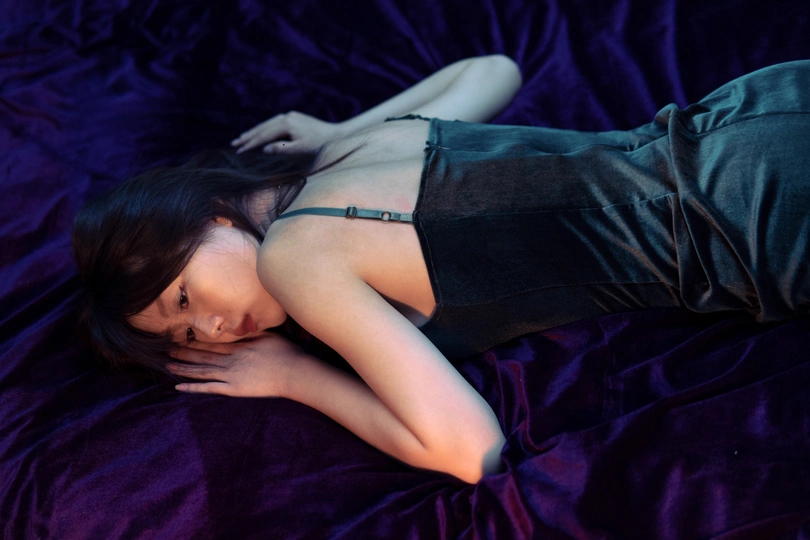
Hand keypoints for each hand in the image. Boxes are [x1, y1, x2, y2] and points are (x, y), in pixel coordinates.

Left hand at [167, 332, 311, 397]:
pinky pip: (209, 388)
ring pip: (200, 371)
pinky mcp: (233, 389)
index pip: (210, 344)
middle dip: (183, 352)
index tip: (180, 338)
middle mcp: (229, 360)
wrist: (293, 372)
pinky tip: (179, 387)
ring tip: (167, 365)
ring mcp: (229, 375)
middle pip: (201, 356)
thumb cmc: (284, 353)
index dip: (194, 341)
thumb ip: (250, 332)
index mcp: (237, 347)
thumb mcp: (267, 335)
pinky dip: (193, 388)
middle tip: (166, 350)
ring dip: (183, 368)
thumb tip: (238, 326)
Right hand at [230, 111, 343, 153]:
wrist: (337, 135)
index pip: (264, 136)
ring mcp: (290, 115)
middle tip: (233, 144)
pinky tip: (259, 133)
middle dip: (248, 136)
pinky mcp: (294, 117)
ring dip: (254, 131)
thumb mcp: (301, 150)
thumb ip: (281, 149)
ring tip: (242, 138)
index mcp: (287, 124)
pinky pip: (274, 123)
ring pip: (267, 124)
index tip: (239, 151)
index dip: (250, 144)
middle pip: (263, 127)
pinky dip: (264, 128)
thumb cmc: (320, 146)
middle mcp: (287, 116)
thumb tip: (263, 149)